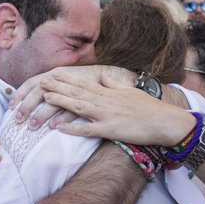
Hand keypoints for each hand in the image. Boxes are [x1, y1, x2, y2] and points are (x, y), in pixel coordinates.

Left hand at [38, 69, 193, 145]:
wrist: (164, 121)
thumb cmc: (148, 107)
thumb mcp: (129, 90)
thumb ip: (114, 83)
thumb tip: (103, 76)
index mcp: (108, 92)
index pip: (82, 82)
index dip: (66, 78)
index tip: (51, 73)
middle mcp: (104, 100)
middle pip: (76, 92)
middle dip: (57, 86)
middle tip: (40, 81)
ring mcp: (106, 115)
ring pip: (78, 107)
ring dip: (60, 101)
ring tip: (45, 97)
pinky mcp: (109, 130)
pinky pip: (87, 130)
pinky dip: (73, 129)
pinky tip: (59, 129)